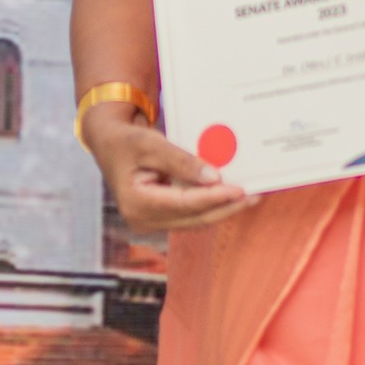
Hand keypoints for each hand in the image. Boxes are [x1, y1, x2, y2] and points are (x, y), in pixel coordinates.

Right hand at [81, 105, 259, 234]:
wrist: (110, 144)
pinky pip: (191, 215)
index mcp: (136, 204)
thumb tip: (213, 178)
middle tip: (254, 195)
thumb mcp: (152, 144)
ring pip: (195, 220)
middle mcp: (142, 219)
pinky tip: (230, 196)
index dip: (214, 198)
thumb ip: (182, 162)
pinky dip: (211, 205)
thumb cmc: (127, 141)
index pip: (184, 204)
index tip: (240, 190)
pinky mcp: (160, 218)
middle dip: (226, 207)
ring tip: (249, 197)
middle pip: (194, 218)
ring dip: (222, 209)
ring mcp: (151, 222)